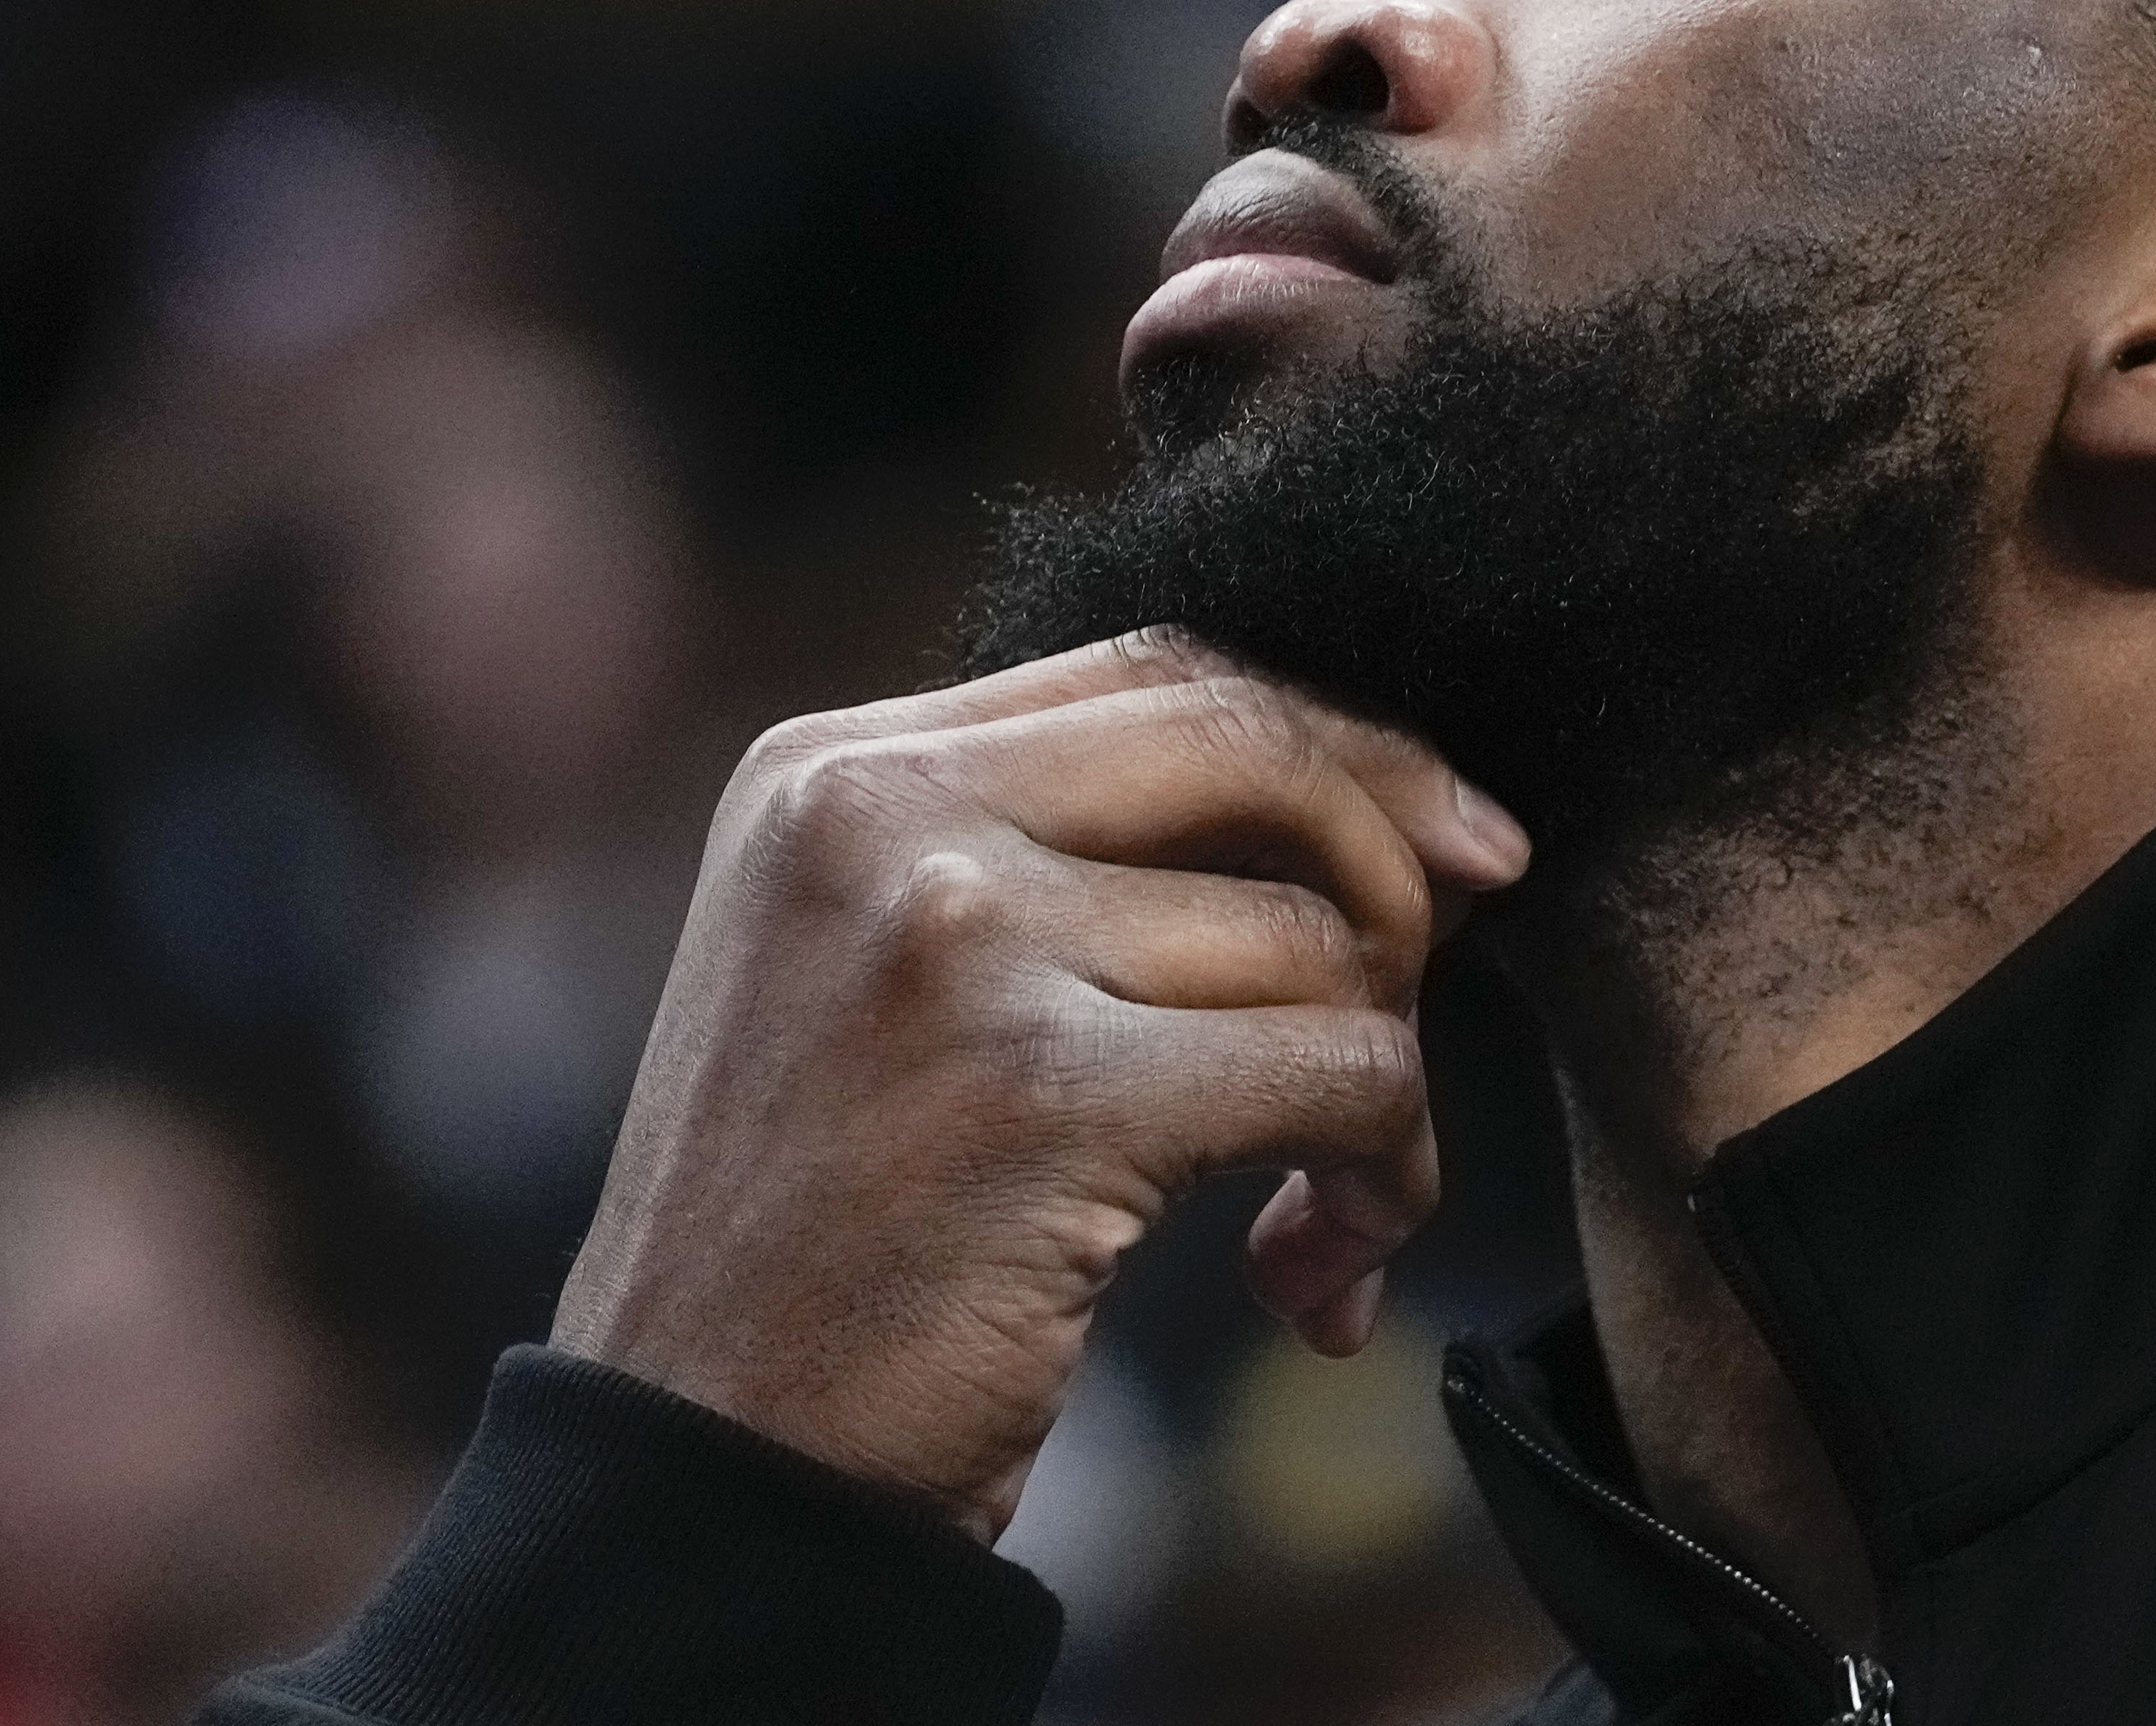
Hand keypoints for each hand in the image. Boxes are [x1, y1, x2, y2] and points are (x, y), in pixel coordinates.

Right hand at [548, 629, 1529, 1540]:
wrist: (698, 1480)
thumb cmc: (829, 1251)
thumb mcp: (886, 984)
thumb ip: (1063, 867)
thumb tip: (1392, 817)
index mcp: (835, 769)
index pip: (1164, 675)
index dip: (1343, 750)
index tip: (1457, 850)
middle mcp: (878, 815)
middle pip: (1258, 748)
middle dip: (1398, 877)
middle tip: (1421, 1014)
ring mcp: (951, 943)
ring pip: (1321, 940)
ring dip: (1387, 1090)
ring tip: (1332, 1215)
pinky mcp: (1038, 1096)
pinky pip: (1337, 1075)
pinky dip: (1381, 1177)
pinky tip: (1320, 1281)